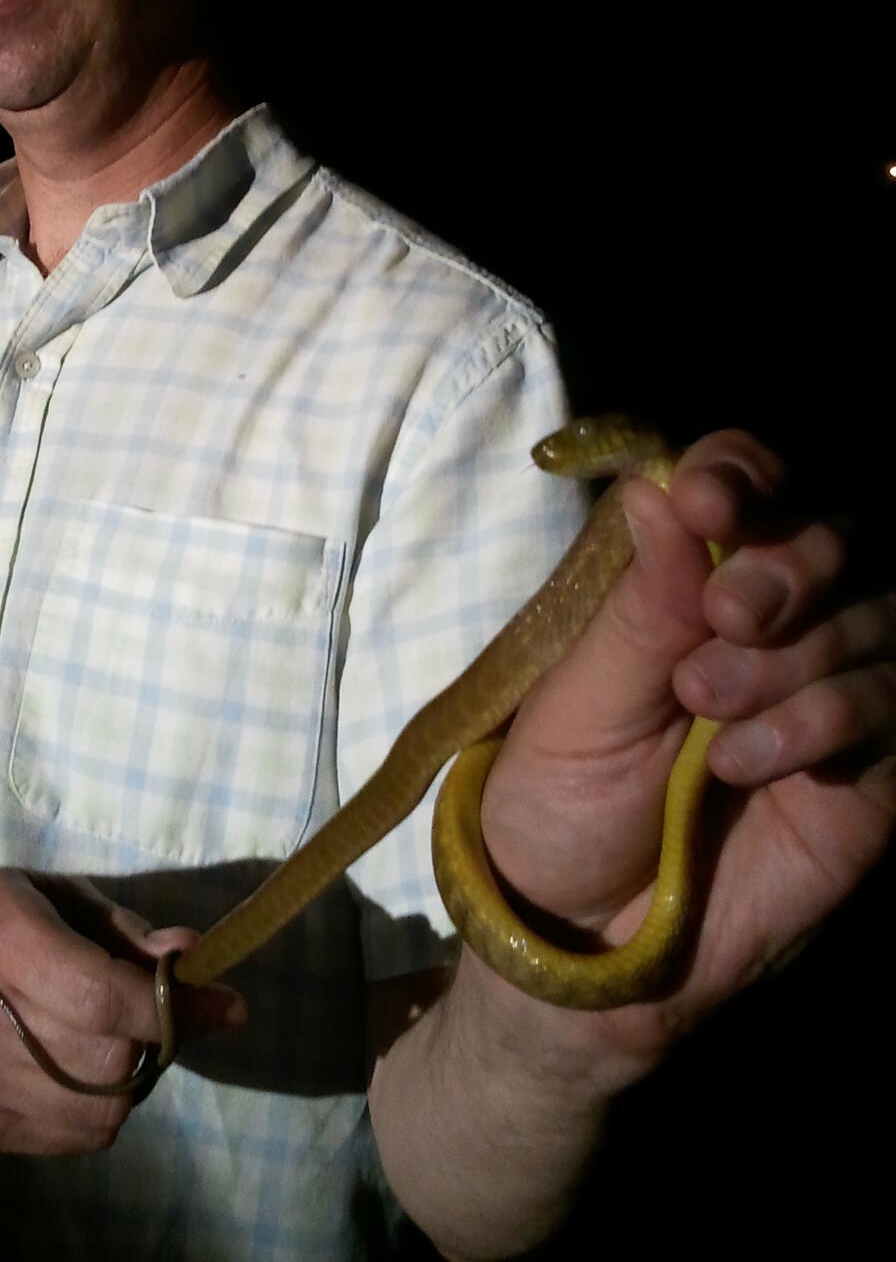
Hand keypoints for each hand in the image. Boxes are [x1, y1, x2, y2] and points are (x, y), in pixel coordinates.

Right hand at [0, 868, 244, 1153]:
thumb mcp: (47, 893)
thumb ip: (122, 929)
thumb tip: (192, 955)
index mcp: (0, 938)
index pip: (102, 996)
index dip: (171, 1007)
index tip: (223, 1003)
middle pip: (107, 1059)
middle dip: (152, 1039)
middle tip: (157, 1015)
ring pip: (99, 1110)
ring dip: (129, 1078)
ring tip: (112, 1040)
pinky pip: (72, 1138)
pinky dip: (98, 1108)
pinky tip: (79, 1069)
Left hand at [476, 429, 894, 1060]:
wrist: (582, 943)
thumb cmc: (555, 806)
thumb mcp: (575, 706)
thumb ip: (635, 608)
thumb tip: (657, 488)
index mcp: (684, 586)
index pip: (742, 490)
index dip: (740, 474)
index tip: (710, 498)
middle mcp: (769, 627)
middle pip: (830, 538)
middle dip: (787, 562)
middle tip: (729, 612)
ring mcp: (827, 697)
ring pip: (876, 619)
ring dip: (798, 652)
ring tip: (709, 706)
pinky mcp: (869, 779)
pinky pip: (892, 712)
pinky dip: (827, 720)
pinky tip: (750, 761)